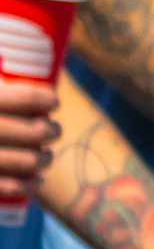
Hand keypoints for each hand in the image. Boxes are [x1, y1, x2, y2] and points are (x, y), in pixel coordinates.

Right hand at [0, 78, 48, 209]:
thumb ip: (2, 81)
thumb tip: (31, 62)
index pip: (25, 98)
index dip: (46, 98)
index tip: (53, 102)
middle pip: (34, 130)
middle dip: (50, 130)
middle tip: (53, 130)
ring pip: (30, 160)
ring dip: (44, 158)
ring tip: (46, 155)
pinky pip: (11, 187)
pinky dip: (29, 184)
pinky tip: (38, 181)